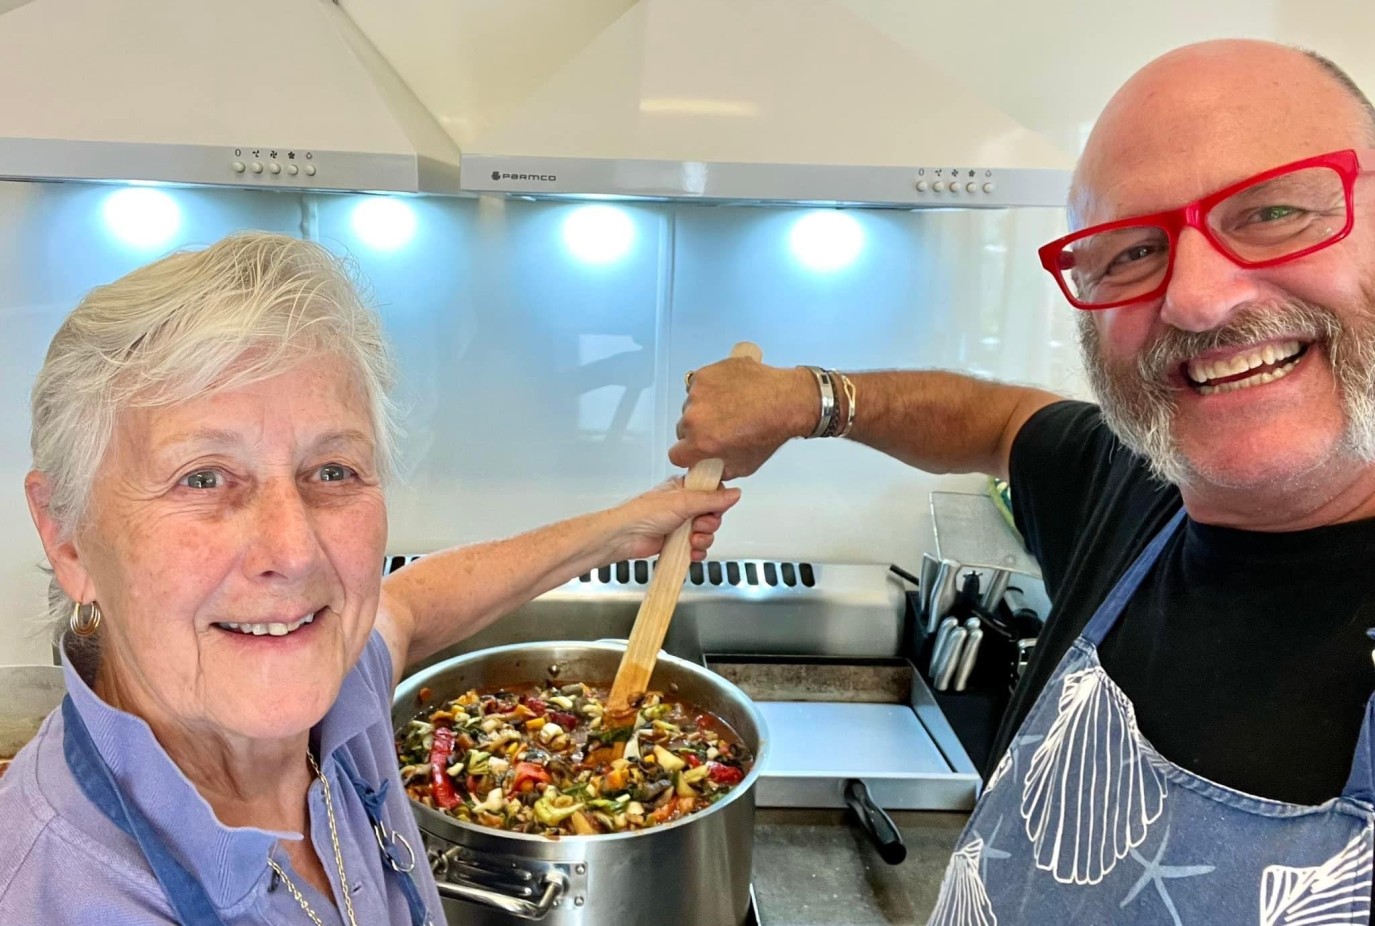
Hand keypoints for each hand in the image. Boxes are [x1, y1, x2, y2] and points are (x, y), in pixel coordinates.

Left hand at [604, 479, 741, 563]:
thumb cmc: (643, 513)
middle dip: (709, 524)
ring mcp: (681, 524)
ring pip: (707, 533)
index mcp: (684, 488)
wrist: (624, 537)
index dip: (718, 502)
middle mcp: (684, 505)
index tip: (714, 508)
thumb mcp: (682, 502)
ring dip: (703, 539)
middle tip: (696, 525)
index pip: (713, 491)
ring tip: (691, 540)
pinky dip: (697, 552)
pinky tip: (690, 552)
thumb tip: (735, 493)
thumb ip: (711, 499)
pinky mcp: (678, 542)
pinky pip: (698, 548)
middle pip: (713, 514)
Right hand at [670, 359, 816, 478]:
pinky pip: (698, 384)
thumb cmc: (770, 432)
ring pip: (691, 405)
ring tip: (729, 406)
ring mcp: (698, 392)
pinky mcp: (706, 374)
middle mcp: (694, 416)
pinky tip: (729, 391)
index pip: (676, 454)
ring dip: (704, 407)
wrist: (787, 401)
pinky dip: (710, 388)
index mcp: (700, 442)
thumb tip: (710, 470)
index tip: (697, 449)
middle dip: (697, 429)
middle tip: (719, 426)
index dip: (688, 453)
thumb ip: (720, 471)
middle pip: (683, 428)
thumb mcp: (744, 467)